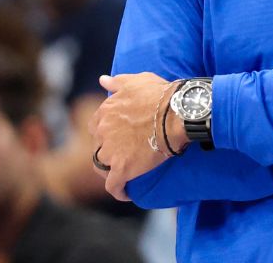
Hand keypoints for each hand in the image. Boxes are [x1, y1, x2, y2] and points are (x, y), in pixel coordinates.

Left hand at [89, 73, 178, 200]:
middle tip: (123, 156)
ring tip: (123, 174)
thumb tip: (103, 80)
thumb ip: (117, 82)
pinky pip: (113, 186)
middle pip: (98, 147)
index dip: (105, 133)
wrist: (177, 113)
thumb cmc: (160, 95)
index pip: (95, 127)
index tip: (116, 137)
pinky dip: (119, 190)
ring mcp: (111, 151)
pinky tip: (126, 193)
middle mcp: (103, 132)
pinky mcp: (122, 169)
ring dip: (110, 171)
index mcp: (105, 112)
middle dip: (107, 152)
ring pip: (102, 167)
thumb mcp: (137, 81)